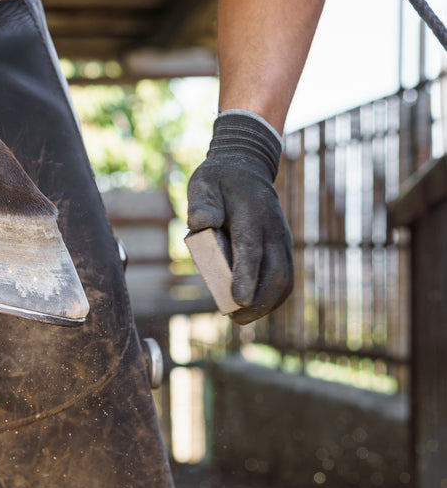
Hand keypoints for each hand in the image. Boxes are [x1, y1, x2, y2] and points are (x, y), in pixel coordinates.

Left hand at [187, 111, 292, 324]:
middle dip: (257, 299)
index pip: (251, 249)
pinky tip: (253, 308)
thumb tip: (202, 224)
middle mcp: (273, 230)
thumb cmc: (219, 182)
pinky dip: (273, 298)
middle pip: (275, 271)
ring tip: (241, 317)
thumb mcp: (203, 184)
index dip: (245, 276)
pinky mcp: (283, 249)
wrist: (247, 169)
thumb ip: (202, 203)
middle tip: (234, 316)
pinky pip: (285, 279)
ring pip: (285, 279)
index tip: (237, 299)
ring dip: (267, 304)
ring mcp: (282, 240)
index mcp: (252, 215)